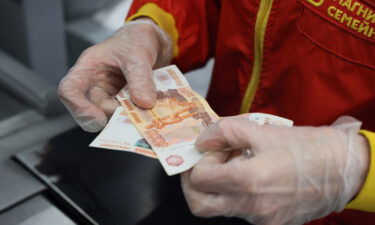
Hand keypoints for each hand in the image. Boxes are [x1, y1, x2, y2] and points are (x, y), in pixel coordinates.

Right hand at [58, 19, 171, 131]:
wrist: (153, 43)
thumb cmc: (136, 41)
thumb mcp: (138, 54)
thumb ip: (140, 78)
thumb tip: (144, 103)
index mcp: (88, 68)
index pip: (69, 90)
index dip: (78, 108)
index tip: (98, 119)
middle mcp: (95, 86)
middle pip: (93, 109)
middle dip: (113, 115)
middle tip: (134, 115)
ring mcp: (111, 97)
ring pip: (112, 115)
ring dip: (129, 117)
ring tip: (148, 111)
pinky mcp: (126, 104)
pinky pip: (129, 115)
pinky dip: (140, 116)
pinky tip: (153, 112)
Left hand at [181, 115, 369, 224]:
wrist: (344, 169)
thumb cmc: (307, 147)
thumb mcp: (262, 130)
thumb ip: (225, 132)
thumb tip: (203, 140)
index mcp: (247, 181)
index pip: (199, 179)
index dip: (200, 161)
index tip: (212, 149)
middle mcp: (251, 207)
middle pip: (200, 205)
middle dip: (195, 184)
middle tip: (206, 164)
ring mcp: (262, 219)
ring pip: (222, 208)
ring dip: (220, 186)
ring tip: (238, 164)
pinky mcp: (272, 223)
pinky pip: (243, 211)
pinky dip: (238, 194)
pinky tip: (254, 174)